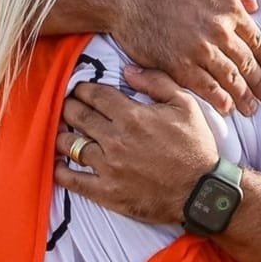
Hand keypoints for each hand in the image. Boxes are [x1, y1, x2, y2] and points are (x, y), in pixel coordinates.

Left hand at [54, 66, 219, 222]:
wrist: (201, 191)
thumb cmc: (195, 146)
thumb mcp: (185, 105)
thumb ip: (157, 82)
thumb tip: (128, 70)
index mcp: (132, 116)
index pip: (94, 95)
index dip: (82, 89)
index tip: (80, 90)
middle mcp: (115, 139)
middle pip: (77, 116)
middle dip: (69, 107)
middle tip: (69, 106)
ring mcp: (108, 167)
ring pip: (70, 144)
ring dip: (64, 135)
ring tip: (65, 132)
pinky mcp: (106, 192)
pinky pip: (72, 180)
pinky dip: (61, 170)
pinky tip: (60, 164)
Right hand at [110, 0, 260, 116]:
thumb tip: (254, 3)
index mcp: (228, 8)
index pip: (257, 40)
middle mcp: (219, 30)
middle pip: (248, 63)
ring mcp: (200, 49)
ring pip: (231, 78)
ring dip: (245, 96)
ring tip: (252, 108)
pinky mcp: (179, 65)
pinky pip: (206, 87)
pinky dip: (220, 99)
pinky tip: (227, 108)